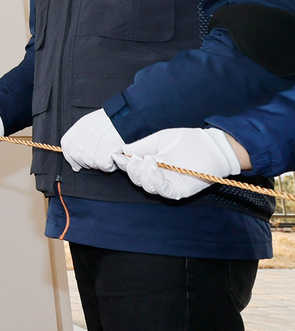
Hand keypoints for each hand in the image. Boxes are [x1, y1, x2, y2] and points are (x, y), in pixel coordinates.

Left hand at [61, 109, 127, 172]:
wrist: (132, 117)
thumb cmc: (116, 121)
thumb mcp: (95, 122)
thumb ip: (82, 136)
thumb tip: (75, 159)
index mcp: (82, 125)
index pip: (66, 144)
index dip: (69, 156)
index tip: (75, 163)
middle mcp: (86, 133)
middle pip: (76, 155)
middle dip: (85, 162)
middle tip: (98, 159)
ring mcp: (95, 142)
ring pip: (89, 162)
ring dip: (99, 163)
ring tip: (108, 154)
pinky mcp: (106, 151)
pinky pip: (103, 166)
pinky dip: (110, 165)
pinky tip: (115, 156)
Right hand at [113, 127, 241, 199]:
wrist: (212, 147)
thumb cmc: (188, 140)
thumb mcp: (160, 139)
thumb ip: (141, 146)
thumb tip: (122, 151)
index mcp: (151, 162)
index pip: (132, 167)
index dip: (123, 163)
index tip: (117, 156)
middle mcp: (158, 175)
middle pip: (137, 179)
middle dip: (133, 169)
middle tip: (137, 158)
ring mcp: (168, 184)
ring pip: (147, 187)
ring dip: (143, 174)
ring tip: (149, 161)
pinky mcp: (178, 191)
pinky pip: (162, 191)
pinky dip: (155, 181)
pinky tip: (155, 168)